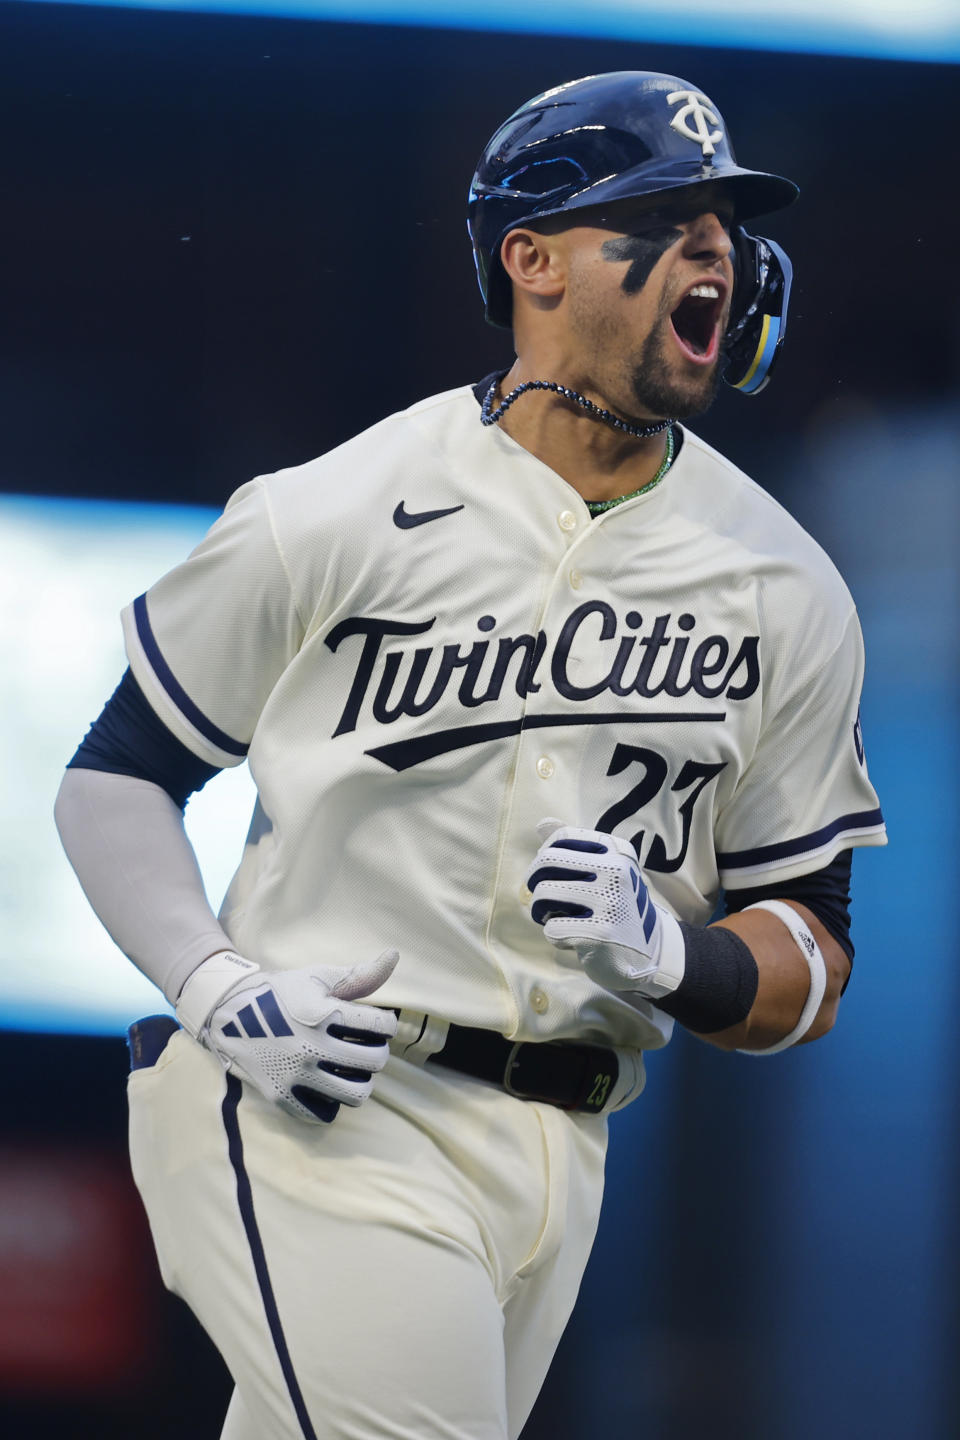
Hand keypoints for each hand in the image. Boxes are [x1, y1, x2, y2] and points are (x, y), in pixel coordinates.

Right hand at [176, 948, 398, 1123]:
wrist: (230, 1013)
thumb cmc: (282, 992)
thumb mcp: (318, 977)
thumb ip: (358, 975)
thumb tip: (394, 956)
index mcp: (323, 1013)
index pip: (380, 1026)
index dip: (387, 1024)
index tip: (378, 1024)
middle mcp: (311, 1046)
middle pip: (374, 1061)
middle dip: (377, 1052)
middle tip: (368, 1047)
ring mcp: (295, 1074)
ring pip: (356, 1093)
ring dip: (360, 1080)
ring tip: (351, 1069)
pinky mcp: (282, 1096)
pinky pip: (325, 1114)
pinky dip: (333, 1102)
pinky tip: (328, 1085)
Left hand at [525, 819, 684, 1000]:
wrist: (650, 951)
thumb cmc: (617, 906)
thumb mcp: (605, 871)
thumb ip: (574, 846)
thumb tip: (542, 824)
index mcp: (617, 850)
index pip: (562, 836)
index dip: (545, 856)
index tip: (552, 874)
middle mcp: (616, 870)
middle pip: (547, 860)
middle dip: (534, 881)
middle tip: (542, 899)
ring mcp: (610, 900)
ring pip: (544, 893)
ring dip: (541, 911)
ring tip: (555, 918)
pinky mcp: (601, 931)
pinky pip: (553, 928)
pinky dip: (555, 936)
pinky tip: (572, 940)